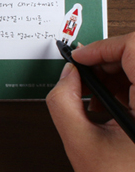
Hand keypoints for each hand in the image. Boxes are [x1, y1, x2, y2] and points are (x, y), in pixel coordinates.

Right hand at [46, 33, 134, 171]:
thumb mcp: (80, 144)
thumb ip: (62, 101)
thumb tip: (67, 74)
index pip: (133, 48)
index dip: (102, 47)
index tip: (81, 56)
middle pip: (134, 54)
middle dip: (102, 61)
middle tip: (82, 74)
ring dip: (109, 74)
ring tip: (91, 94)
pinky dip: (119, 86)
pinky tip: (105, 103)